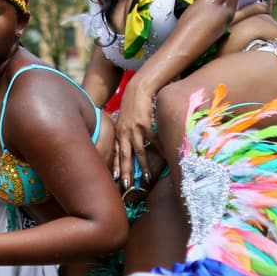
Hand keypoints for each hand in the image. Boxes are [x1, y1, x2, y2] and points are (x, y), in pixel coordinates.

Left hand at [114, 75, 154, 189]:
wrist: (137, 90)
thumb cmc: (132, 106)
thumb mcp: (124, 120)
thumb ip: (125, 133)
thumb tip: (130, 144)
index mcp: (118, 133)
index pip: (116, 153)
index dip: (115, 166)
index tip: (114, 179)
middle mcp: (124, 133)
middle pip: (124, 156)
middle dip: (125, 172)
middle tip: (126, 185)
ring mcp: (134, 129)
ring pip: (138, 151)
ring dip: (142, 166)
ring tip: (146, 178)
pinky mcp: (144, 124)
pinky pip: (152, 140)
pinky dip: (158, 149)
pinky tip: (162, 158)